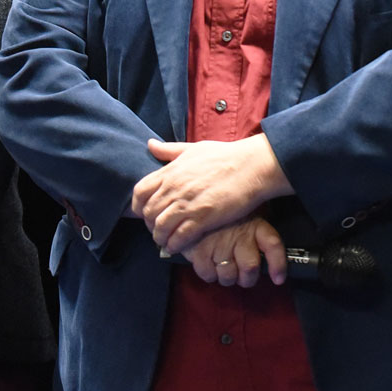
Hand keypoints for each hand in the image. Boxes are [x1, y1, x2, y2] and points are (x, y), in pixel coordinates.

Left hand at [132, 136, 291, 254]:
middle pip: (148, 213)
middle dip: (150, 225)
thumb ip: (170, 150)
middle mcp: (175, 187)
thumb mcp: (194, 148)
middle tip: (159, 230)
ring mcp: (187, 203)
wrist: (252, 166)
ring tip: (167, 241)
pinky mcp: (202, 217)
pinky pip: (179, 237)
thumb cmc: (227, 155)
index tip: (145, 212)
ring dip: (161, 238)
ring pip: (160, 227)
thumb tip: (150, 144)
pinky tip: (178, 246)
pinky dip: (174, 245)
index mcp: (171, 171)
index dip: (138, 206)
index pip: (140, 192)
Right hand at [182, 215, 287, 286]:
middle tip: (243, 277)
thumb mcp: (248, 216)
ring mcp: (219, 243)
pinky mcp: (200, 250)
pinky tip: (210, 264)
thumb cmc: (227, 217)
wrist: (198, 206)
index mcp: (255, 225)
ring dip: (227, 278)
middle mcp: (239, 234)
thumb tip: (271, 261)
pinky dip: (209, 275)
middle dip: (247, 279)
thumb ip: (258, 236)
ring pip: (228, 276)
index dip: (278, 265)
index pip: (273, 245)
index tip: (278, 279)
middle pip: (250, 268)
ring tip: (224, 268)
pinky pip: (208, 275)